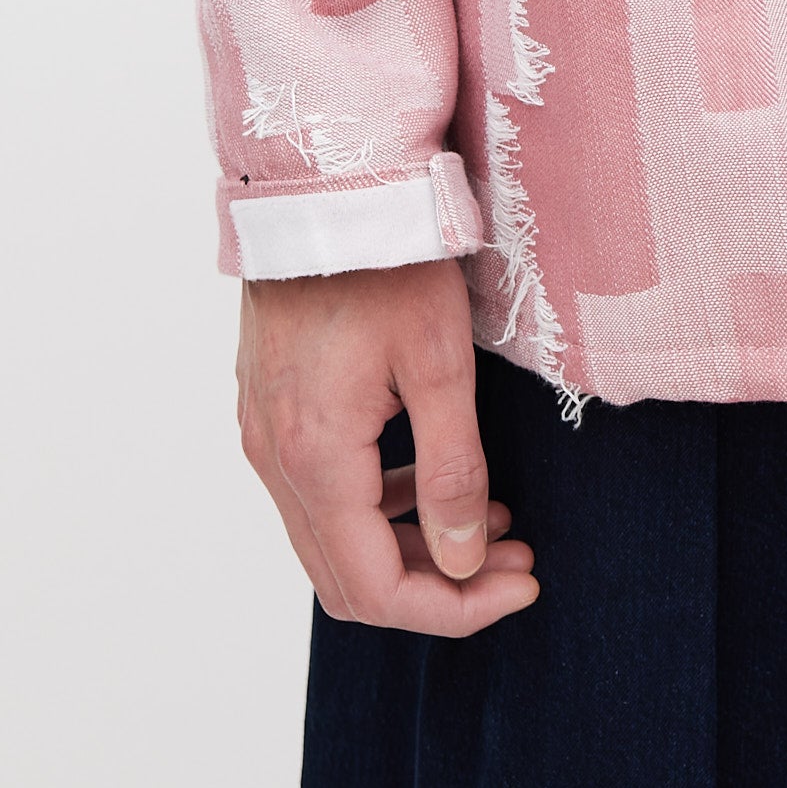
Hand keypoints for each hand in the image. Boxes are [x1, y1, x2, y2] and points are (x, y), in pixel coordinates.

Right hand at [236, 258, 539, 632]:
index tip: (521, 586)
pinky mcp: (271, 407)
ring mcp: (265, 433)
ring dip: (411, 548)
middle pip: (348, 579)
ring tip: (493, 521)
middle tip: (513, 560)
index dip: (454, 609)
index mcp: (315, 457)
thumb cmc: (388, 256)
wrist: (323, 178)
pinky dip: (379, 507)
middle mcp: (275, 458)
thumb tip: (463, 563)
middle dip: (438, 586)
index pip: (376, 589)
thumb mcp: (440, 360)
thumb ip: (454, 470)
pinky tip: (437, 478)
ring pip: (332, 539)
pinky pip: (319, 492)